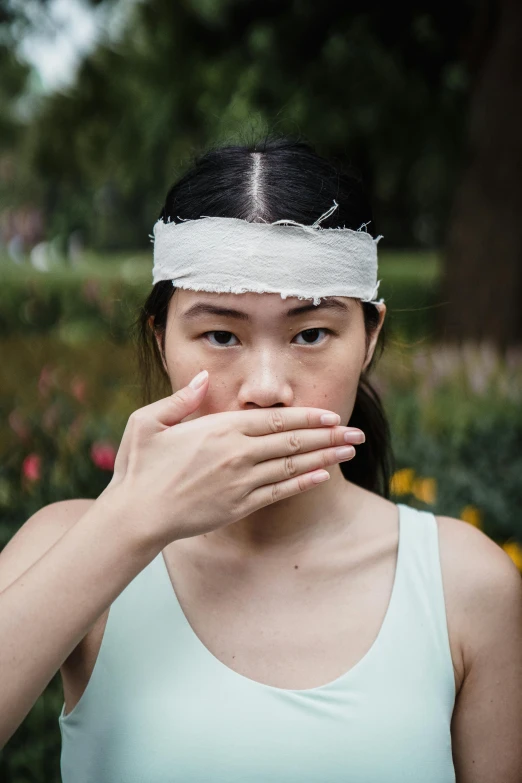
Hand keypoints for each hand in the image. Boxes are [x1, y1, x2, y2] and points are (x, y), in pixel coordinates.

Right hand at [101, 370, 362, 547]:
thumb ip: (180, 399)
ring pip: (292, 465)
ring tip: (350, 451)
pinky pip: (280, 492)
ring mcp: (241, 482)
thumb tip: (202, 378)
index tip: (332, 415)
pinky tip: (323, 476)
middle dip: (329, 436)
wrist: (137, 516)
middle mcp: (237, 454)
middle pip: (293, 440)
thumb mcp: (148, 422)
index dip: (307, 417)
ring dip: (325, 457)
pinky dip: (304, 482)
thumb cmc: (139, 466)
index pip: (274, 419)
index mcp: (218, 428)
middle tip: (357, 433)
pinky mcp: (240, 506)